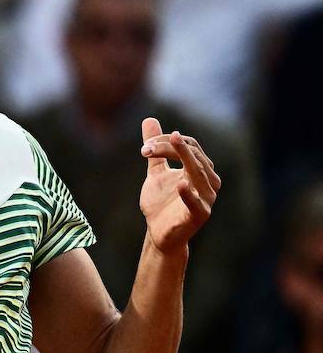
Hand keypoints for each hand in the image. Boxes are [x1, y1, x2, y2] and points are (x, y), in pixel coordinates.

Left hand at [139, 117, 220, 253]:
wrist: (158, 233)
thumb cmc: (161, 203)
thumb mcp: (156, 172)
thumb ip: (155, 150)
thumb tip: (149, 119)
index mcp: (200, 169)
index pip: (189, 146)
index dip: (167, 142)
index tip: (144, 148)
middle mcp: (208, 181)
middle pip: (193, 156)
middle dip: (170, 148)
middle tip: (145, 149)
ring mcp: (206, 198)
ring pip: (198, 173)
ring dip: (182, 159)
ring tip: (168, 147)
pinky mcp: (200, 215)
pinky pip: (197, 203)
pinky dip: (189, 194)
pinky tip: (180, 184)